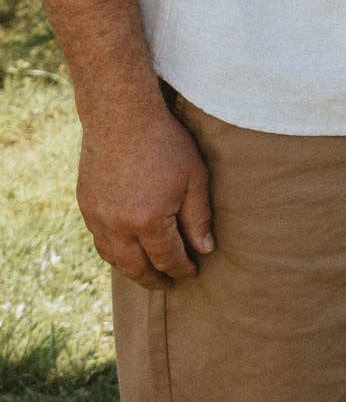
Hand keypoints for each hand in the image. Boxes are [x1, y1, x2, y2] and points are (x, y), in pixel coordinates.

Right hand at [76, 98, 214, 288]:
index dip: (182, 268)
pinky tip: (127, 249)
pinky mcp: (85, 206)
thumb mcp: (194, 179)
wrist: (120, 117)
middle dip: (154, 279)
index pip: (167, 258)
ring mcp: (97, 217)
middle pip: (135, 267)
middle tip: (169, 284)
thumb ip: (199, 218)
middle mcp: (117, 226)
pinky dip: (114, 251)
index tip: (193, 271)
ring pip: (112, 257)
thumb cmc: (166, 144)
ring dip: (131, 269)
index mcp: (148, 221)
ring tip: (148, 272)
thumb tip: (204, 249)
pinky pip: (99, 239)